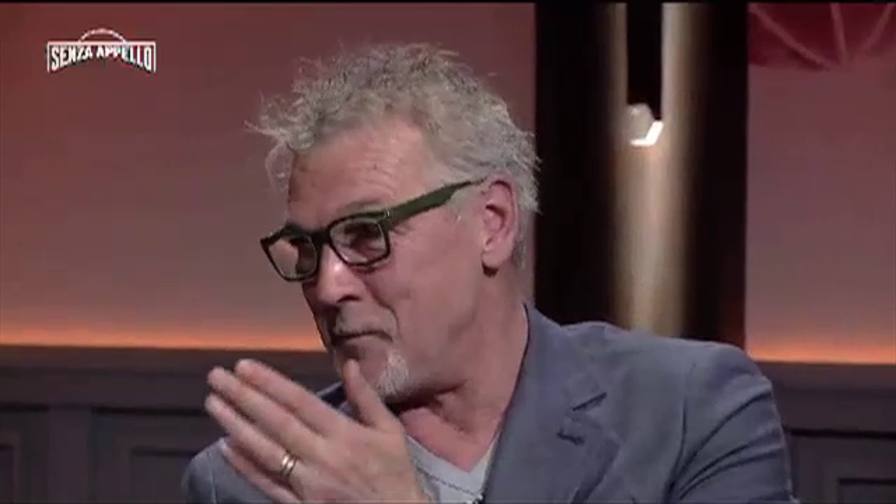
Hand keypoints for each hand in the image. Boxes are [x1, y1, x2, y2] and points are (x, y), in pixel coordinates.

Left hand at [204, 358, 429, 502]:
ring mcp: (307, 484)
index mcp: (345, 434)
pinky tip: (226, 447)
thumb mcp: (391, 431)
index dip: (269, 383)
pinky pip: (266, 483)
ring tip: (213, 403)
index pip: (299, 402)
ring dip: (235, 425)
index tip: (244, 365)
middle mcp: (322, 456)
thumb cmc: (396, 473)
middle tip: (217, 376)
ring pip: (265, 451)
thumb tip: (348, 363)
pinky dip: (244, 466)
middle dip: (243, 397)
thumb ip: (367, 397)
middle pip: (275, 422)